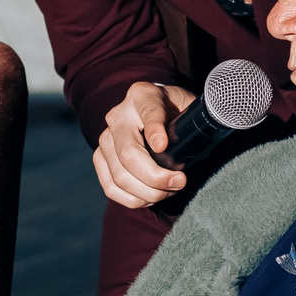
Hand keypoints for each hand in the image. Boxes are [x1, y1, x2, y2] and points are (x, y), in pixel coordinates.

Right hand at [93, 80, 195, 208]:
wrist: (152, 113)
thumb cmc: (176, 113)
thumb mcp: (189, 108)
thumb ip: (194, 122)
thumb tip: (195, 149)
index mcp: (142, 95)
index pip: (148, 112)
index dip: (154, 130)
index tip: (162, 145)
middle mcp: (118, 116)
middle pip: (128, 154)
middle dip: (156, 177)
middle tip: (180, 182)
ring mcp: (105, 138)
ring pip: (120, 176)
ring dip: (148, 192)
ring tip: (169, 190)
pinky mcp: (100, 159)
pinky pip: (112, 188)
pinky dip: (134, 199)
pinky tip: (152, 196)